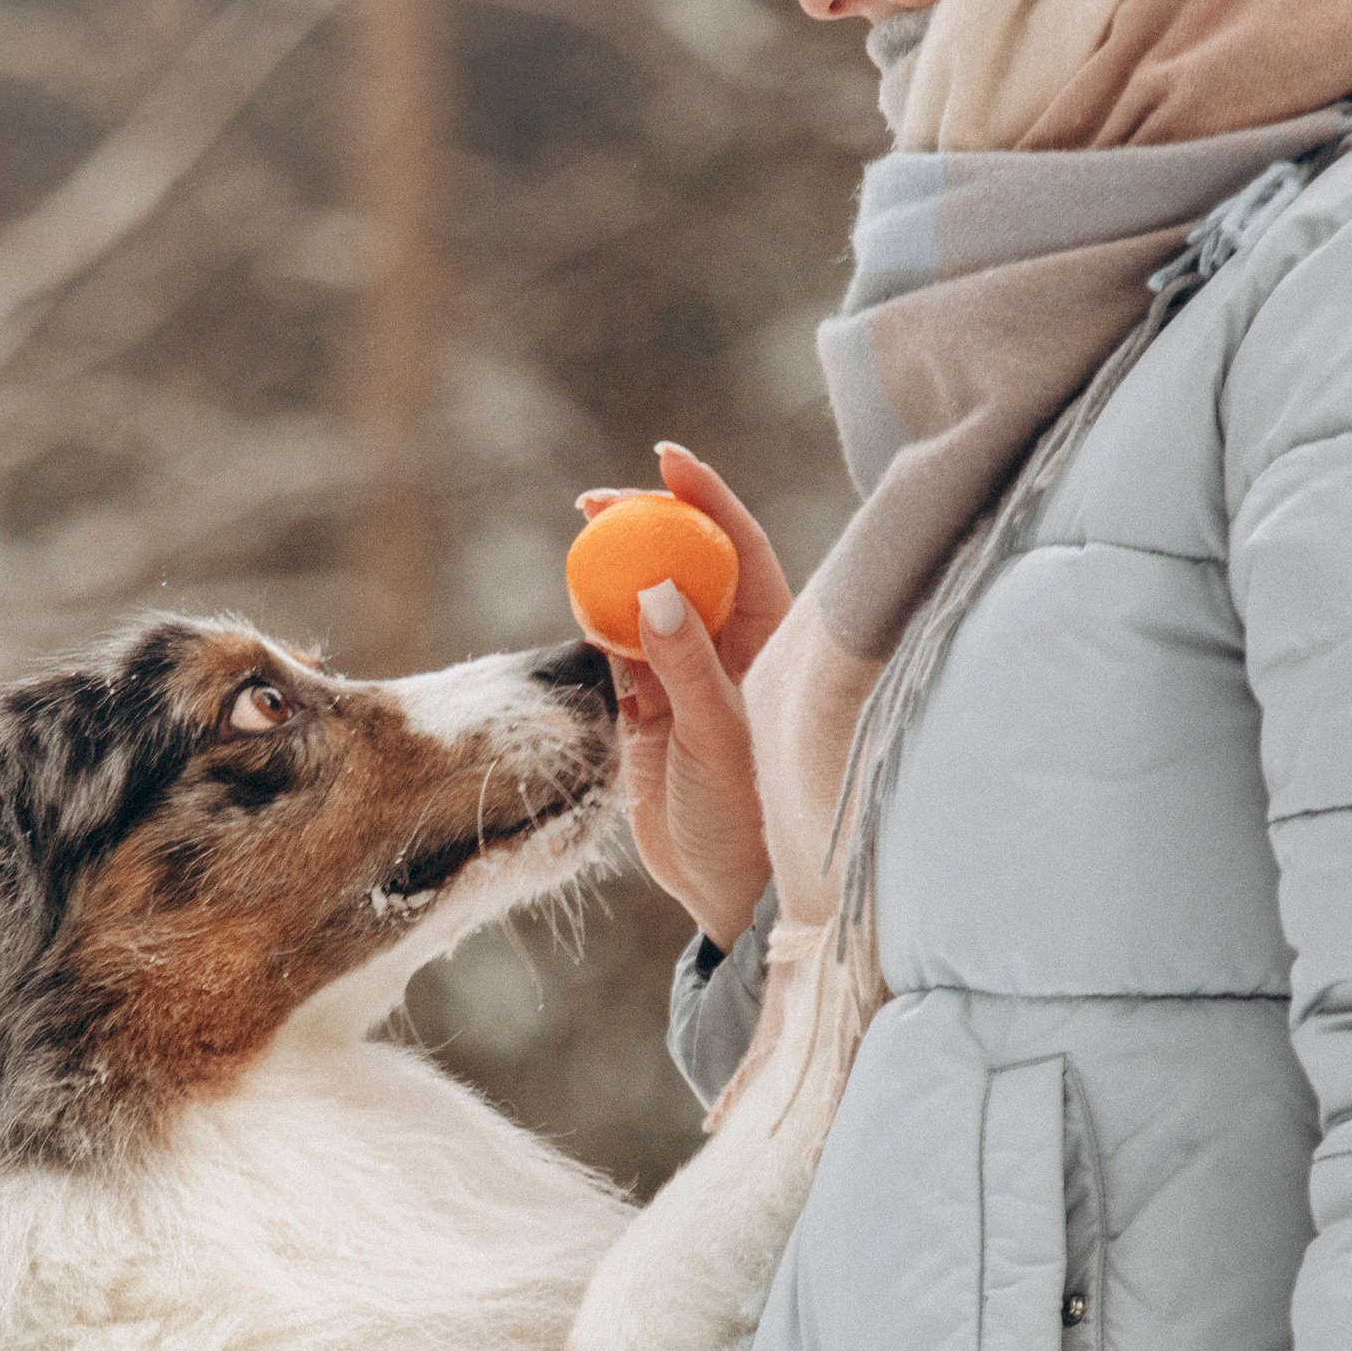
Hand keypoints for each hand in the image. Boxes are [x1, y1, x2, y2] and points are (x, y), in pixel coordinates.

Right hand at [578, 445, 791, 948]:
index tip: (665, 458)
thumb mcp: (721, 736)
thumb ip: (688, 664)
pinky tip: (581, 617)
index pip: (738, 548)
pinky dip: (596, 631)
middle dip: (643, 525)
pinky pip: (617, 656)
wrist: (728, 892)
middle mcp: (730, 651)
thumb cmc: (750, 816)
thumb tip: (653, 589)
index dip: (705, 498)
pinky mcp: (648, 715)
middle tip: (593, 505)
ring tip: (582, 558)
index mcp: (771, 642)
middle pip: (685, 564)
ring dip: (613, 577)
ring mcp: (686, 680)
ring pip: (645, 606)